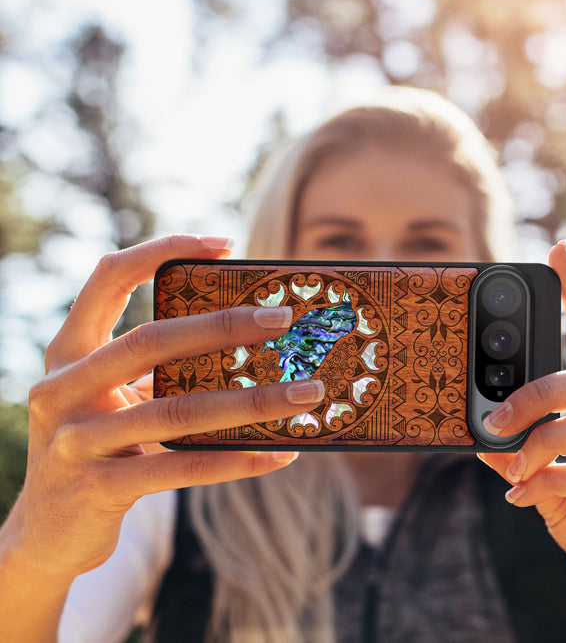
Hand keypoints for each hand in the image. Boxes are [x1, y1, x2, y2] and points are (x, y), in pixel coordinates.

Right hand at [2, 235, 323, 582]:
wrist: (47, 533)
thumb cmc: (98, 447)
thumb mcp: (113, 398)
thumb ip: (156, 370)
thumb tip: (249, 344)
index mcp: (69, 352)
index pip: (108, 278)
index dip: (162, 250)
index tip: (224, 243)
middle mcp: (62, 388)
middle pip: (151, 340)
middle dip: (224, 326)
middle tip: (284, 318)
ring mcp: (76, 441)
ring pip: (177, 411)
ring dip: (252, 401)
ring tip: (307, 393)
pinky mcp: (98, 489)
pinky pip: (182, 468)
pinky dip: (237, 460)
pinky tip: (281, 453)